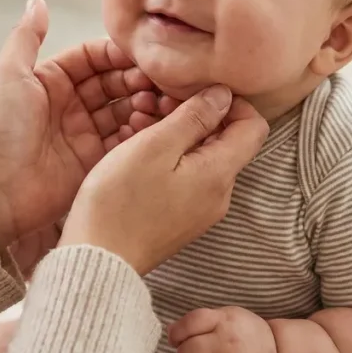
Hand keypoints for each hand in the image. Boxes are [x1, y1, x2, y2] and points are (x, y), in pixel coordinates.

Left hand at [0, 0, 175, 249]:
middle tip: (156, 81)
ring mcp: (83, 134)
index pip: (94, 57)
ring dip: (143, 103)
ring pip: (124, 110)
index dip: (117, 54)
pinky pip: (125, 142)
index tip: (141, 55)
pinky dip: (140, 132)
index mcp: (50, 81)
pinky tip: (150, 126)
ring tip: (155, 102)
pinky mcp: (94, 162)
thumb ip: (28, 36)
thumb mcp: (9, 74)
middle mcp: (69, 105)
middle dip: (137, 79)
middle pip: (114, 83)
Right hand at [59, 86, 267, 274]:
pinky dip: (166, 157)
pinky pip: (185, 178)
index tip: (195, 93)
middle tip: (156, 103)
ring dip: (175, 134)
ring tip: (137, 122)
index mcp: (220, 173)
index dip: (231, 103)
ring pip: (201, 157)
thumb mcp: (155, 145)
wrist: (98, 259)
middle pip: (225, 141)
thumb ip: (194, 117)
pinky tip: (134, 148)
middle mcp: (219, 194)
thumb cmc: (121, 201)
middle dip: (195, 115)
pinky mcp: (181, 219)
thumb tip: (224, 94)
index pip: (253, 126)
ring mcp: (200, 210)